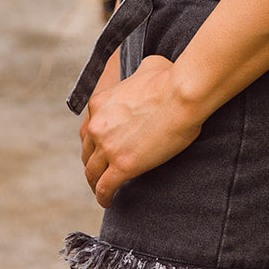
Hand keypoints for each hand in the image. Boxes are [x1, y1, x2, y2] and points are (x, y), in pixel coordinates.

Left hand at [81, 54, 202, 208]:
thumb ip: (138, 74)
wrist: (182, 94)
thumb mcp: (147, 66)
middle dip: (92, 163)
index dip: (93, 142)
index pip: (88, 129)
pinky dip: (104, 197)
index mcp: (100, 103)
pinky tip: (108, 201)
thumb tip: (147, 73)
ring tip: (102, 191)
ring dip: (95, 183)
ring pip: (92, 173)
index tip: (101, 150)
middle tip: (99, 172)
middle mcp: (98, 124)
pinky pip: (105, 188)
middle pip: (86, 152)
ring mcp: (108, 146)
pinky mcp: (122, 165)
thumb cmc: (170, 78)